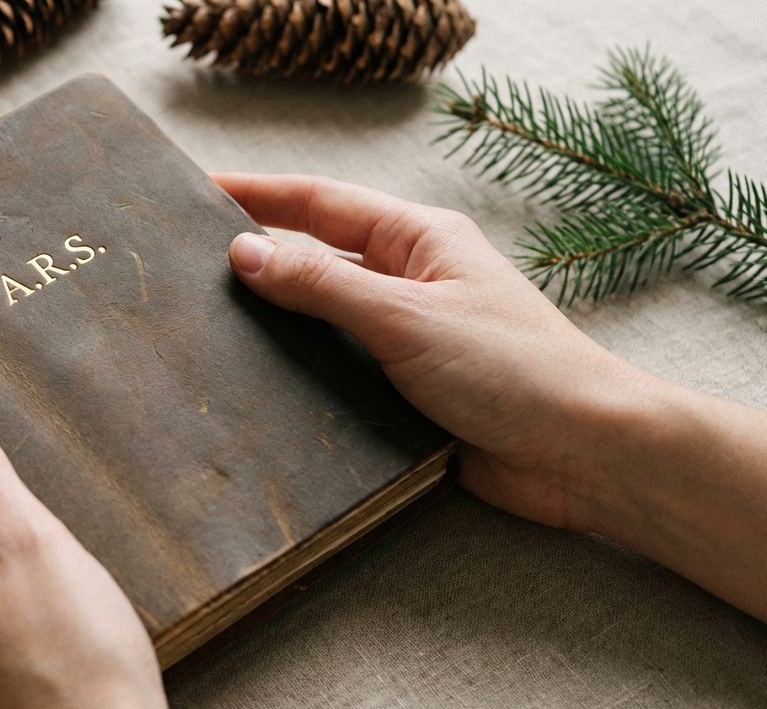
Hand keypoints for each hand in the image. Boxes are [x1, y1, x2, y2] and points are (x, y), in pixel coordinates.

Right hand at [215, 172, 631, 527]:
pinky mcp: (402, 392)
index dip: (257, 195)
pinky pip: (334, 373)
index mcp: (417, 240)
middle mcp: (408, 282)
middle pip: (314, 257)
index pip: (320, 203)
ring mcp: (404, 338)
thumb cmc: (514, 370)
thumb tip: (245, 252)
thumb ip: (323, 285)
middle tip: (184, 263)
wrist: (582, 455)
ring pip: (319, 320)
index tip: (198, 194)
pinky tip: (254, 383)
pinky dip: (296, 374)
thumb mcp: (407, 316)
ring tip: (203, 324)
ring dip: (272, 322)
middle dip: (255, 257)